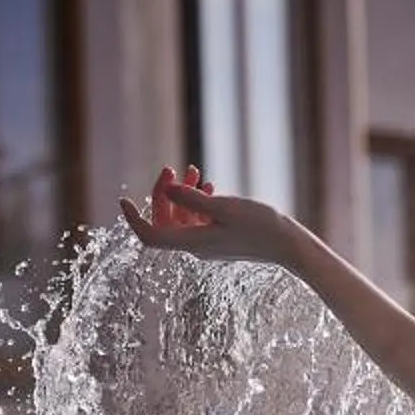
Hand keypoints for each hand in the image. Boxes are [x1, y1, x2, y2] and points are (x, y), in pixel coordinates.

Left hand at [117, 166, 298, 268]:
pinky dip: (197, 201)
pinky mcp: (221, 239)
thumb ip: (193, 199)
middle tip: (172, 168)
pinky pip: (198, 220)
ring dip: (183, 193)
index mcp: (193, 242)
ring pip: (182, 217)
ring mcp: (208, 243)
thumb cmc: (262, 227)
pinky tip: (209, 186)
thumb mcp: (226, 207)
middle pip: (164, 221)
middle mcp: (196, 246)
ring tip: (195, 170)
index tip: (124, 200)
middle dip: (164, 193)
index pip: (150, 235)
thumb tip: (169, 189)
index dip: (133, 219)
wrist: (290, 246)